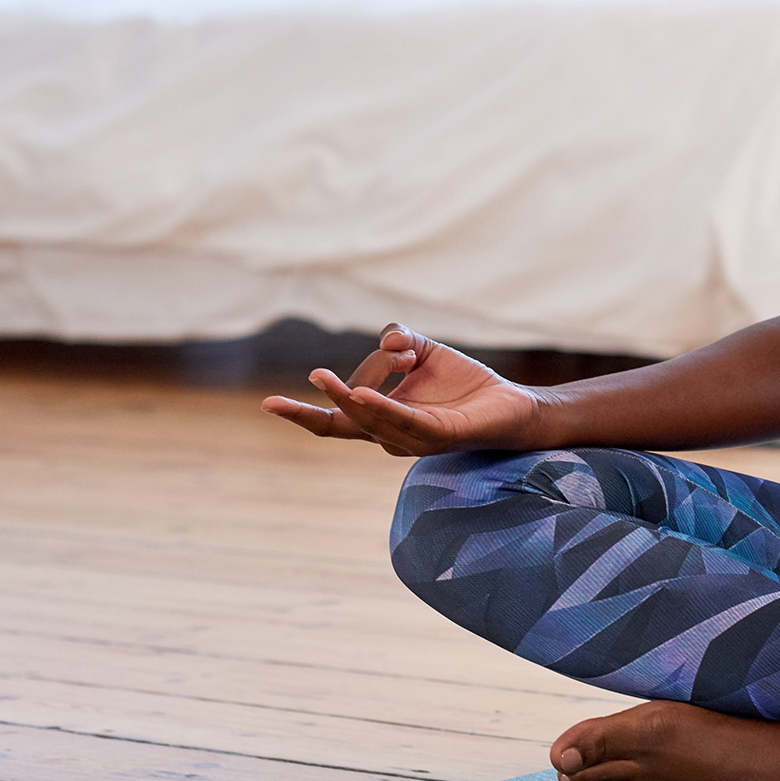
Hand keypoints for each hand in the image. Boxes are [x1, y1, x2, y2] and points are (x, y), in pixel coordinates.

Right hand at [262, 323, 541, 457]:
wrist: (512, 405)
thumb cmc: (464, 384)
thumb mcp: (423, 352)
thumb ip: (399, 340)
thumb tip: (389, 341)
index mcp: (382, 419)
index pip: (335, 420)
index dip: (303, 413)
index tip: (267, 404)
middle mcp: (392, 435)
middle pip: (345, 424)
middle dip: (313, 410)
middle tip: (290, 389)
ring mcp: (414, 440)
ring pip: (371, 420)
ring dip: (348, 397)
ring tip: (324, 378)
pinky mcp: (439, 437)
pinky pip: (405, 422)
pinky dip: (383, 408)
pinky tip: (364, 395)